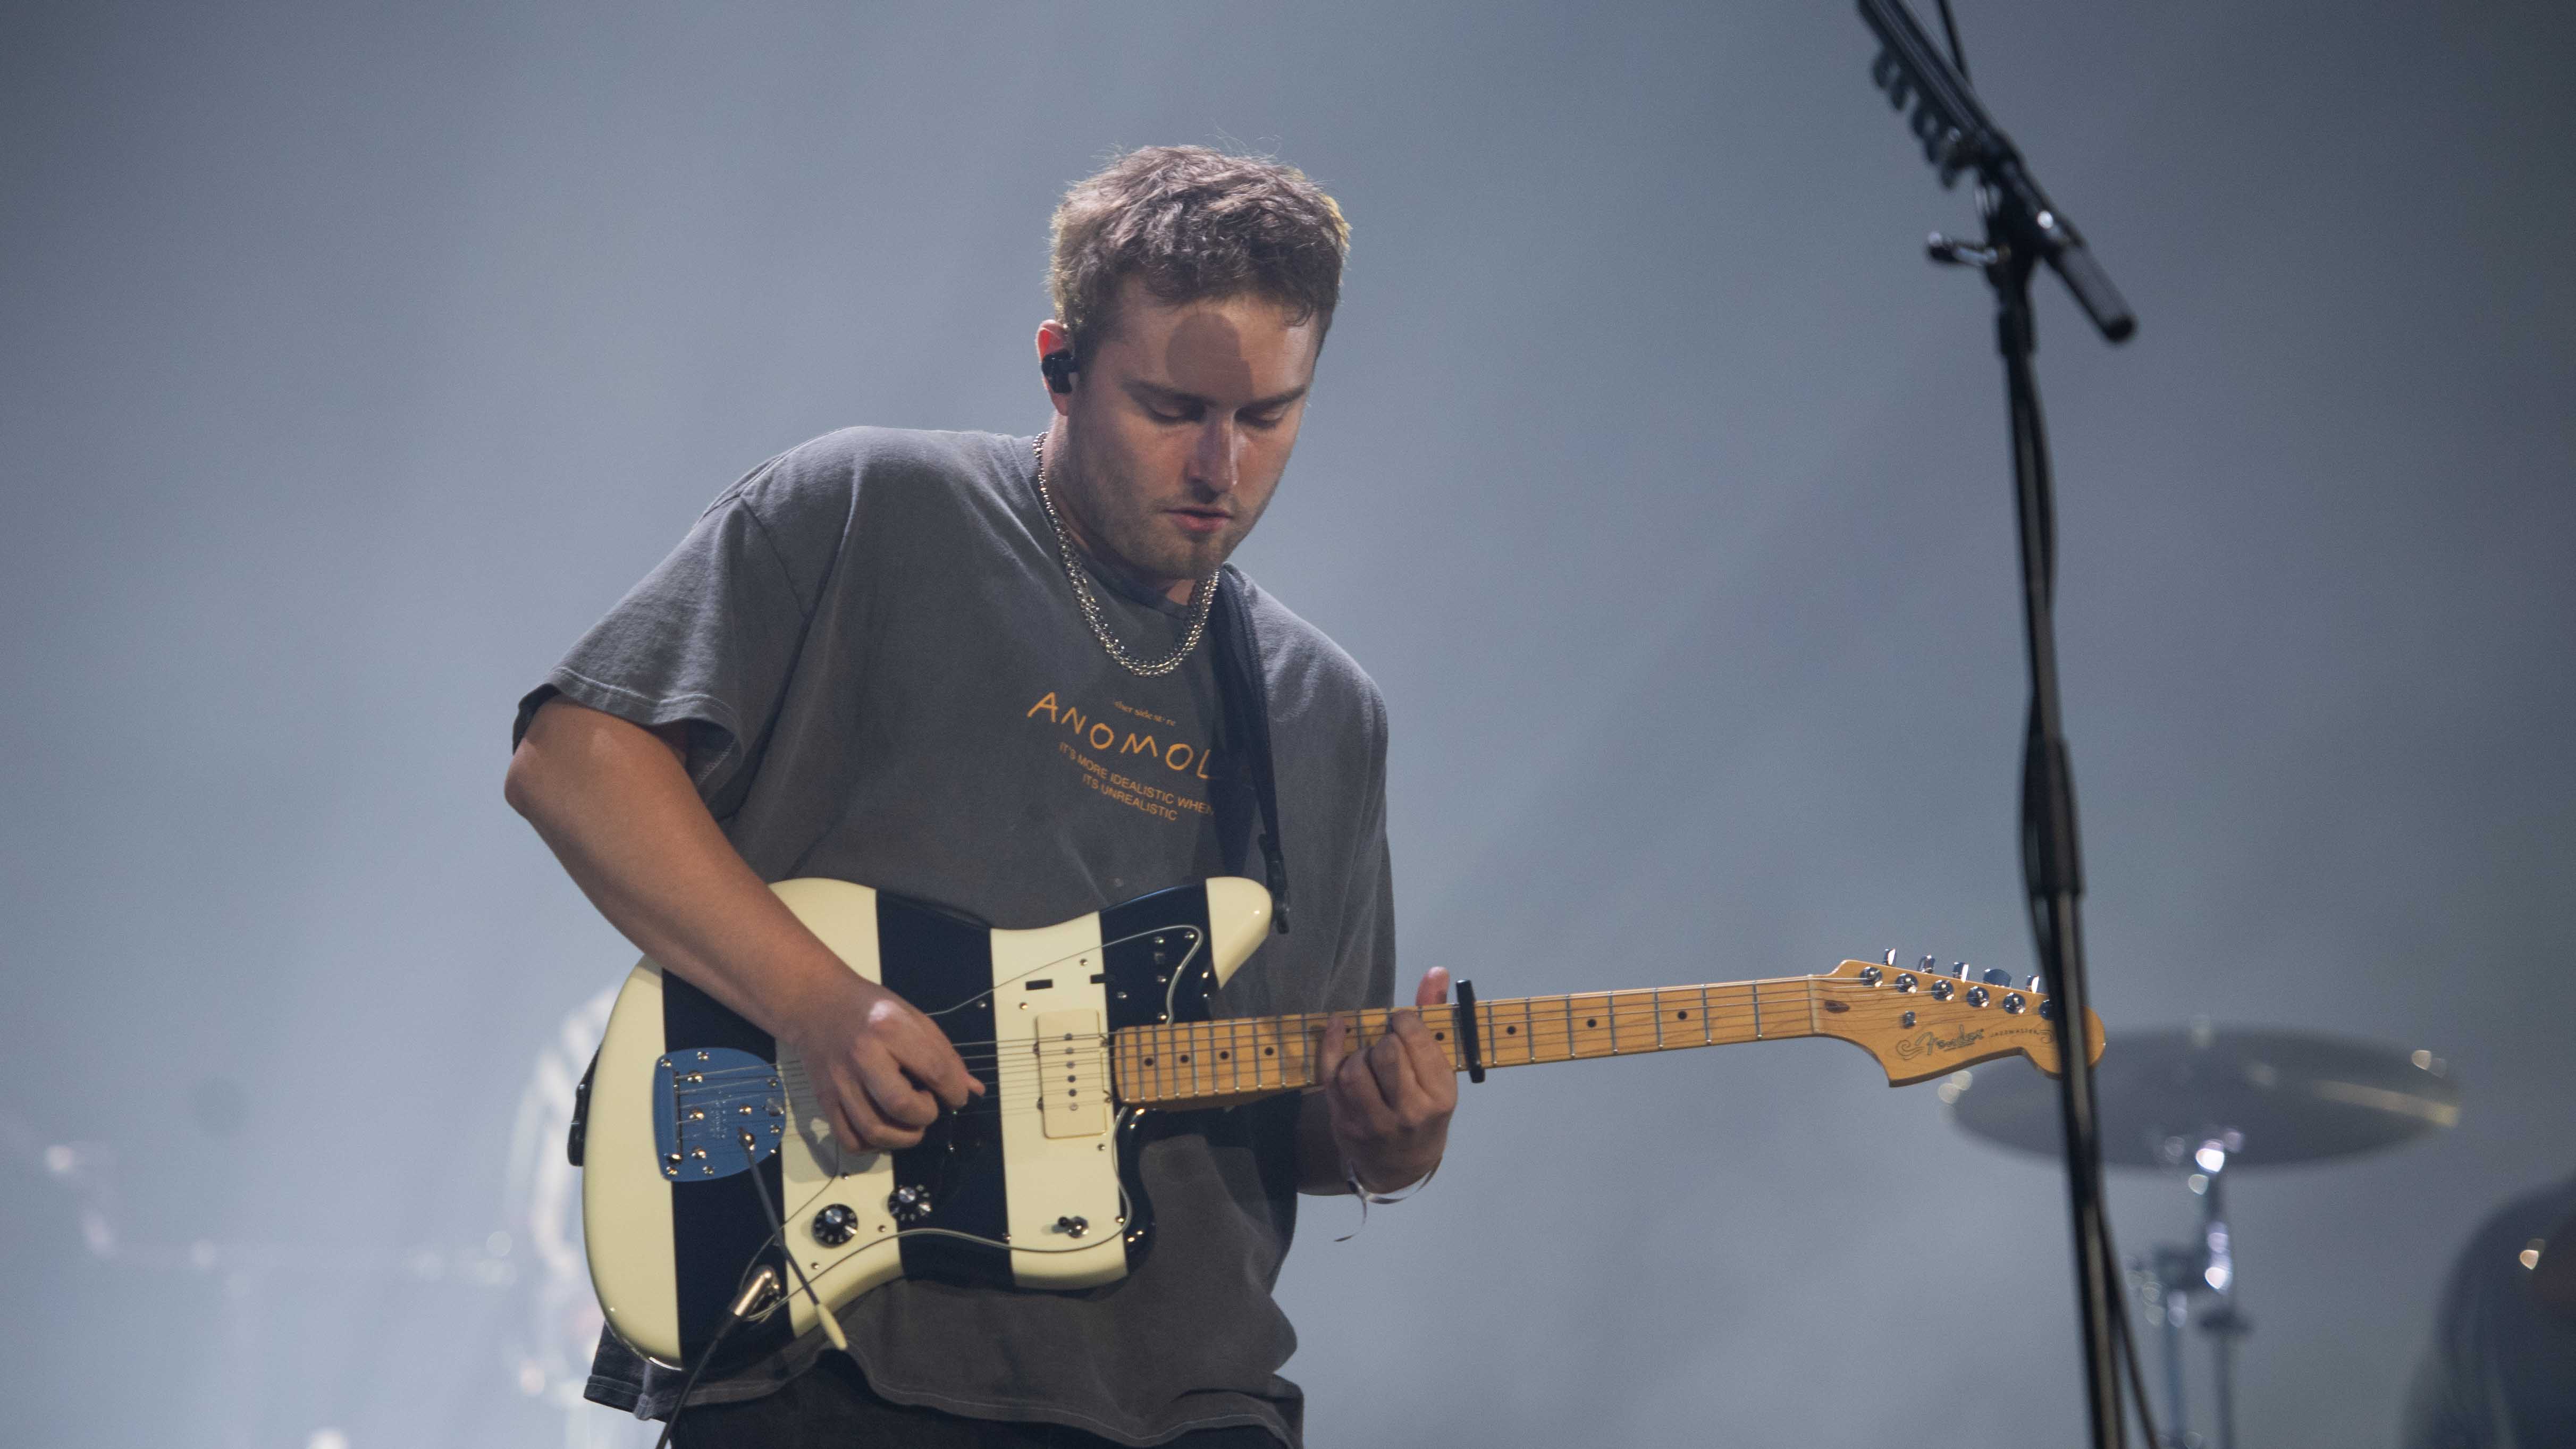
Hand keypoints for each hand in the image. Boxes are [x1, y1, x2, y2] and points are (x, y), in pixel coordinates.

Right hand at [780, 972, 983, 1152]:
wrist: (816, 1003)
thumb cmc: (870, 1008)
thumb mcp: (912, 1017)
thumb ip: (943, 1054)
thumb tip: (972, 1090)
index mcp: (890, 1029)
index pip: (934, 1071)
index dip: (954, 1091)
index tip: (956, 1096)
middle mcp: (862, 1056)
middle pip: (901, 1106)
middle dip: (926, 1116)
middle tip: (927, 1106)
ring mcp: (840, 1081)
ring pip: (874, 1130)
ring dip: (903, 1138)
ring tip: (910, 1122)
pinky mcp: (823, 1099)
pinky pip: (848, 1139)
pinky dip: (872, 1145)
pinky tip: (884, 1130)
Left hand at [1320, 967, 1457, 1192]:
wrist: (1402, 1165)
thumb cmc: (1425, 1108)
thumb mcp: (1440, 1071)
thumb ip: (1434, 1017)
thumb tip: (1436, 971)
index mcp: (1440, 1095)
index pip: (1416, 1040)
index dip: (1404, 1021)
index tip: (1402, 1022)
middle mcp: (1410, 1112)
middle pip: (1386, 1053)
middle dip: (1384, 1039)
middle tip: (1388, 1043)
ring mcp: (1374, 1122)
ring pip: (1354, 1067)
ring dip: (1358, 1052)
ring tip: (1369, 1056)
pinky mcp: (1345, 1124)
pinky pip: (1329, 1078)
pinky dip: (1330, 1047)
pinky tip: (1338, 1030)